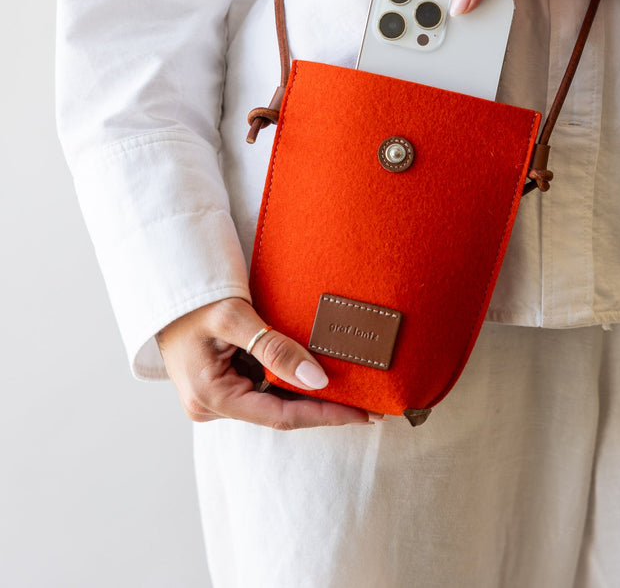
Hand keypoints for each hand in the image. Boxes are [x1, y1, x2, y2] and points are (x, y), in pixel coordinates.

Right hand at [156, 297, 374, 428]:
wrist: (164, 291)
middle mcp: (211, 406)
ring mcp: (215, 399)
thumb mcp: (234, 316)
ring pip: (272, 401)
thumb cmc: (194, 299)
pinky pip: (263, 388)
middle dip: (322, 407)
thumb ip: (275, 348)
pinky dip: (289, 381)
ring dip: (307, 393)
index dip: (325, 415)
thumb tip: (318, 379)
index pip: (281, 416)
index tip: (362, 413)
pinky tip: (317, 374)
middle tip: (367, 402)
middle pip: (278, 412)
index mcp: (211, 397)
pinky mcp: (221, 386)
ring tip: (351, 388)